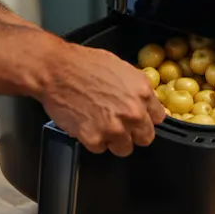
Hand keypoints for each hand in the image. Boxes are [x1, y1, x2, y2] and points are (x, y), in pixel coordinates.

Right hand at [37, 42, 165, 156]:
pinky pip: (100, 149)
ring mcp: (115, 128)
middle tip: (118, 124)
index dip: (145, 118)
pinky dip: (93, 140)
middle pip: (145, 138)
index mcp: (143, 92)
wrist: (56, 70)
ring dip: (114, 140)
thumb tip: (143, 102)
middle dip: (133, 133)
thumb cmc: (85, 64)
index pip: (158, 118)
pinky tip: (86, 124)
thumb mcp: (122, 68)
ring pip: (124, 148)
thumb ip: (137, 89)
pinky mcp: (95, 139)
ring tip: (100, 124)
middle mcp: (133, 113)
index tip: (138, 119)